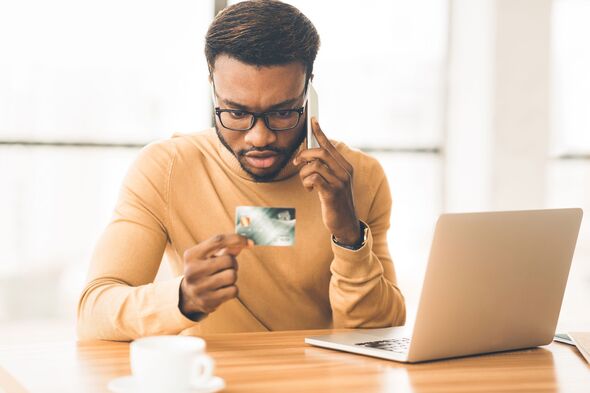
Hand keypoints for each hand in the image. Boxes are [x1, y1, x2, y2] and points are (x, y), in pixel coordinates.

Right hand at [179, 234, 252, 316]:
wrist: (189, 295)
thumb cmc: (204, 269)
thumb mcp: (209, 256)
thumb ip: (227, 248)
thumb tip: (247, 242)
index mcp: (191, 255)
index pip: (217, 241)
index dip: (236, 239)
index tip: (249, 242)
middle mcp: (192, 271)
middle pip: (228, 260)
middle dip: (233, 263)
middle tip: (227, 267)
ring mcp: (199, 288)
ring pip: (232, 276)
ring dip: (233, 276)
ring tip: (224, 278)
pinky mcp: (207, 301)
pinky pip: (233, 290)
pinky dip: (233, 289)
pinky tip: (223, 289)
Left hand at [293, 118, 360, 244]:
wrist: (346, 223)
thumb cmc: (336, 201)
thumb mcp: (333, 182)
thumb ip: (325, 168)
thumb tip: (308, 153)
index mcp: (345, 166)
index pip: (330, 145)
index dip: (320, 132)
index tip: (312, 120)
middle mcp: (344, 172)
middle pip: (320, 152)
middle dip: (303, 155)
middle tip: (296, 163)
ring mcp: (339, 182)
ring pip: (314, 165)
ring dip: (303, 174)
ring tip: (306, 183)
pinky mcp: (332, 193)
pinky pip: (313, 178)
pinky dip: (307, 182)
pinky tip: (310, 189)